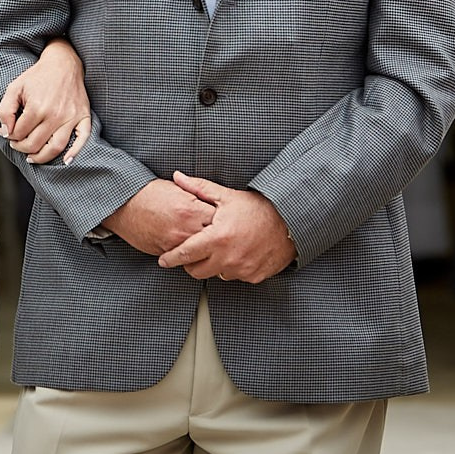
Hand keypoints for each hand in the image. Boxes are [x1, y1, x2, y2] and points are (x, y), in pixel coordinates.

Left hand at [0, 40, 91, 164]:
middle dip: (22, 148)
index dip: (11, 136)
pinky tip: (66, 160)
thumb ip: (5, 110)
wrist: (63, 63)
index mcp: (37, 107)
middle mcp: (55, 114)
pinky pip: (82, 139)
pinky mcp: (83, 116)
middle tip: (19, 145)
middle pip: (35, 144)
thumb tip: (6, 132)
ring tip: (33, 157)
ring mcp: (71, 117)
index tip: (10, 134)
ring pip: (56, 148)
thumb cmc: (38, 76)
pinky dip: (74, 153)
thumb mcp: (14, 88)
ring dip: (42, 157)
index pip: (19, 133)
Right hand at [100, 179, 215, 256]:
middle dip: (219, 236)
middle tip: (223, 234)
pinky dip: (190, 255)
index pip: (220, 218)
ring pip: (201, 252)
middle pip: (214, 238)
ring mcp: (176, 242)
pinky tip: (193, 250)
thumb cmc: (149, 194)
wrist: (125, 204)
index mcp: (191, 209)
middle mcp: (186, 228)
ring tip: (210, 244)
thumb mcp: (177, 189)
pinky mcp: (166, 251)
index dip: (224, 218)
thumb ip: (197, 197)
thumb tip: (214, 202)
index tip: (226, 218)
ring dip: (206, 249)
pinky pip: (184, 258)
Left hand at [157, 172, 297, 281]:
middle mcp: (228, 258)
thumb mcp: (227, 196)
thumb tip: (177, 176)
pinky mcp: (254, 276)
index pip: (185, 254)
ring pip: (216, 275)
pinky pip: (235, 277)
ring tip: (220, 248)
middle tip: (193, 252)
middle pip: (196, 271)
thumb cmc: (259, 208)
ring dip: (213, 265)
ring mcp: (242, 270)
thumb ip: (198, 188)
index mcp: (217, 238)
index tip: (163, 260)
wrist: (291, 221)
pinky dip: (232, 268)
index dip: (171, 259)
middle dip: (190, 263)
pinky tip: (237, 253)